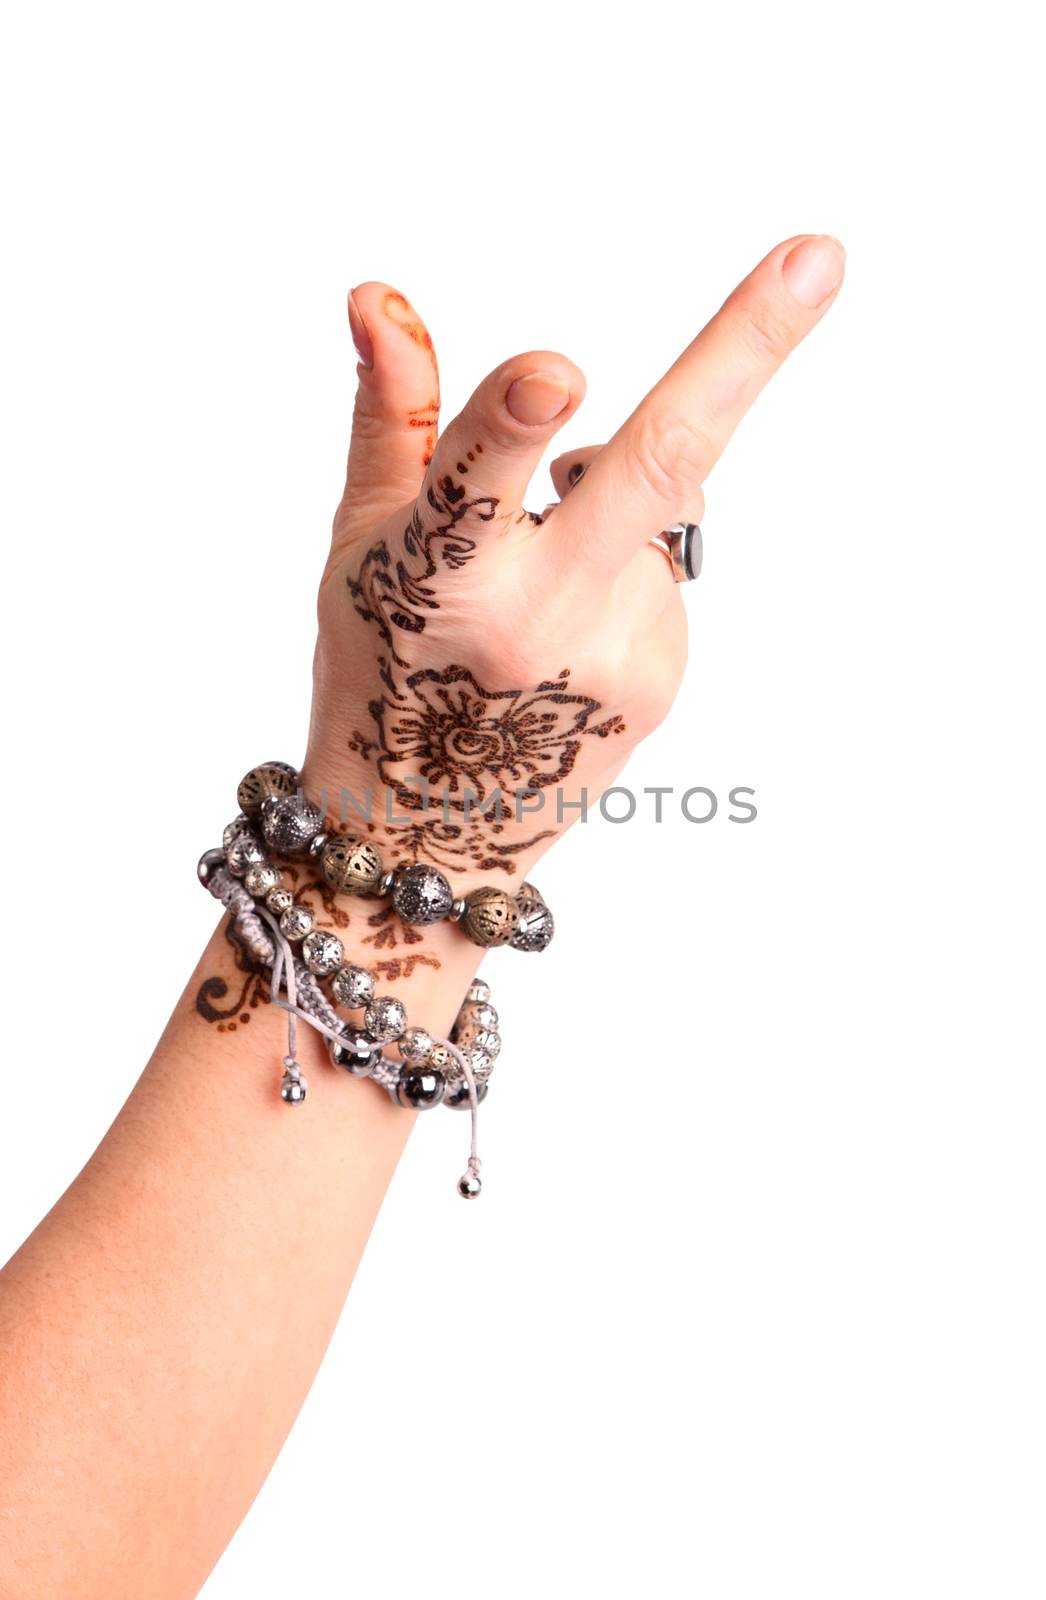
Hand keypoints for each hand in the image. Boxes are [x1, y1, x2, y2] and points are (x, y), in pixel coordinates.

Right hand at [304, 235, 844, 892]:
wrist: (429, 835)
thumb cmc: (380, 668)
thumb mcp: (363, 545)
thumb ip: (393, 417)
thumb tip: (378, 294)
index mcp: (439, 583)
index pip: (471, 487)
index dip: (509, 423)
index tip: (558, 376)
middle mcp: (537, 623)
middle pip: (655, 470)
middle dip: (741, 351)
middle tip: (821, 255)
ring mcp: (618, 656)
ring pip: (650, 507)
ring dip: (604, 510)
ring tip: (532, 605)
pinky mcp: (665, 678)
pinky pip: (660, 571)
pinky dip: (619, 570)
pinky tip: (569, 644)